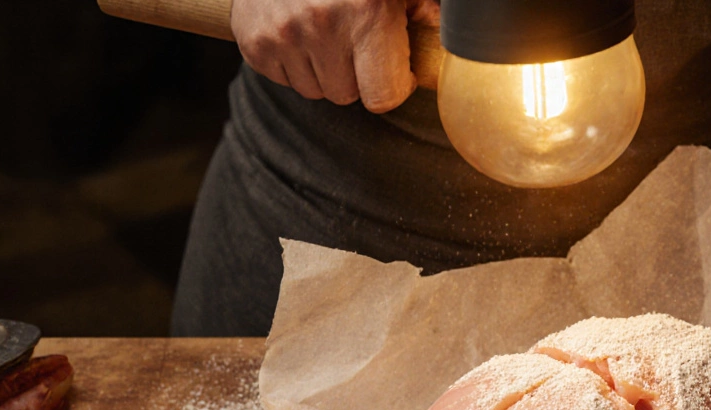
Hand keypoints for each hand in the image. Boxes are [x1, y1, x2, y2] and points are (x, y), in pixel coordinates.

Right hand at [231, 0, 439, 111]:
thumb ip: (426, 11)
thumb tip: (454, 42)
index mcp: (367, 13)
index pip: (383, 97)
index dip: (392, 86)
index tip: (392, 68)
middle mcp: (323, 25)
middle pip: (348, 96)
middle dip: (357, 76)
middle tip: (356, 42)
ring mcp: (283, 35)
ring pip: (316, 91)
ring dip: (325, 71)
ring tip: (327, 33)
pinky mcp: (255, 42)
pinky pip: (283, 80)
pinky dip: (293, 63)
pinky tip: (300, 32)